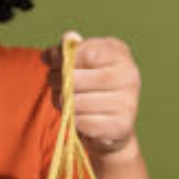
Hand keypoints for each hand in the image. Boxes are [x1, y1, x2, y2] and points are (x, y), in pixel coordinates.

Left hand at [43, 30, 141, 162]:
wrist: (111, 123)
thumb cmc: (91, 86)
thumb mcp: (79, 62)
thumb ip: (65, 54)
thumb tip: (49, 54)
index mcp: (119, 53)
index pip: (85, 53)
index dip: (62, 59)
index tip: (53, 64)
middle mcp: (129, 75)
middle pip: (77, 78)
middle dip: (57, 82)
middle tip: (54, 84)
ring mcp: (128, 100)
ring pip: (77, 102)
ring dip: (62, 103)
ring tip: (63, 100)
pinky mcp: (122, 125)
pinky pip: (83, 122)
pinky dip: (74, 121)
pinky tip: (77, 117)